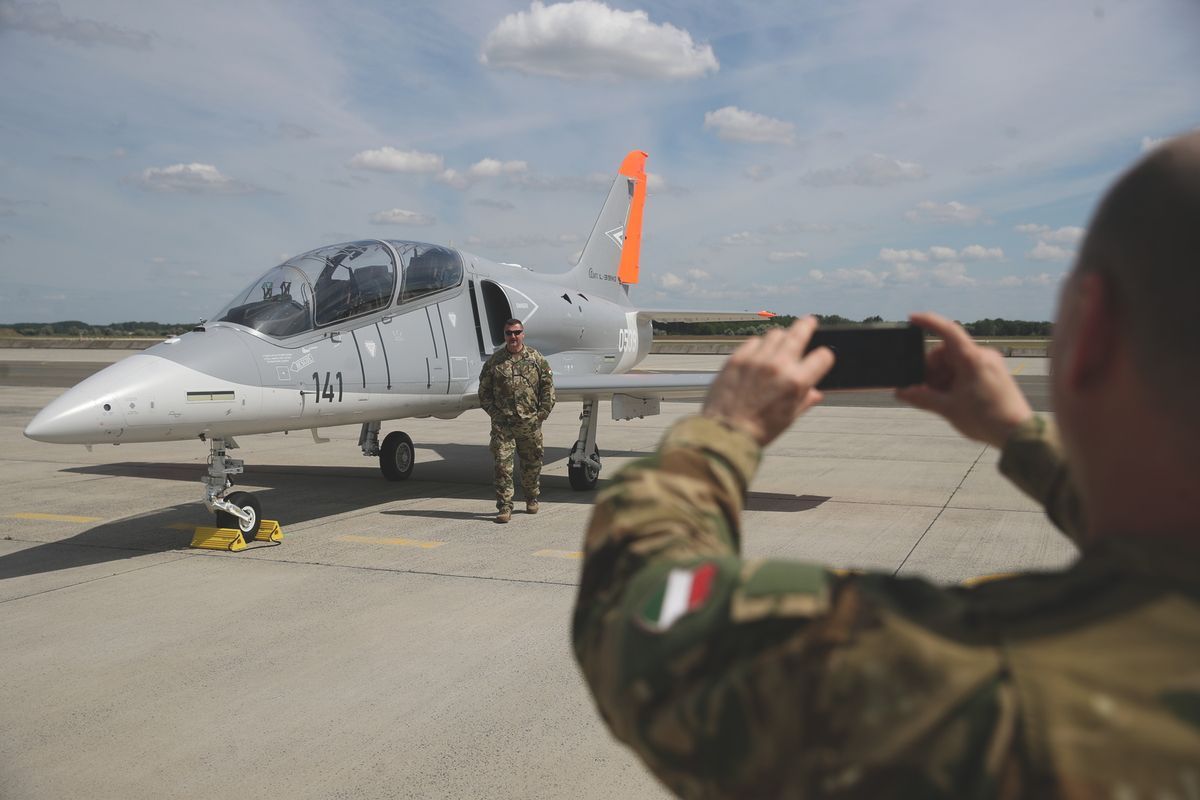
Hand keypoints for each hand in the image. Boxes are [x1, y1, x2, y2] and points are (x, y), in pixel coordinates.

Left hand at [702, 317, 834, 446]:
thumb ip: (804, 401)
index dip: (824, 357)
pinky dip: (759, 346)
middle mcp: (778, 366)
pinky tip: (759, 353)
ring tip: (781, 341)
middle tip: (809, 321)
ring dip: (781, 337)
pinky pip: (753, 342)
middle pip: (799, 333)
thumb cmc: (758, 430)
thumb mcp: (789, 418)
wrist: (725, 433)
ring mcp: (756, 360)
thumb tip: (816, 393)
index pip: (822, 356)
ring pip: (775, 334)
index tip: (821, 356)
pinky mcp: (737, 358)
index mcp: (796, 383)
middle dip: (807, 325)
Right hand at [896, 312, 1033, 447]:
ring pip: (956, 361)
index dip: (929, 322)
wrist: (1019, 434)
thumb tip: (902, 392)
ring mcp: (990, 363)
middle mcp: (983, 356)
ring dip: (943, 376)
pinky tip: (952, 397)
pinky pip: (968, 368)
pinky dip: (955, 379)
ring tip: (941, 399)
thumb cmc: (986, 419)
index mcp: (971, 359)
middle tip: (925, 390)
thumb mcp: (948, 409)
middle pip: (947, 352)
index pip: (948, 330)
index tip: (912, 318)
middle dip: (932, 369)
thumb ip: (922, 398)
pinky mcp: (994, 373)